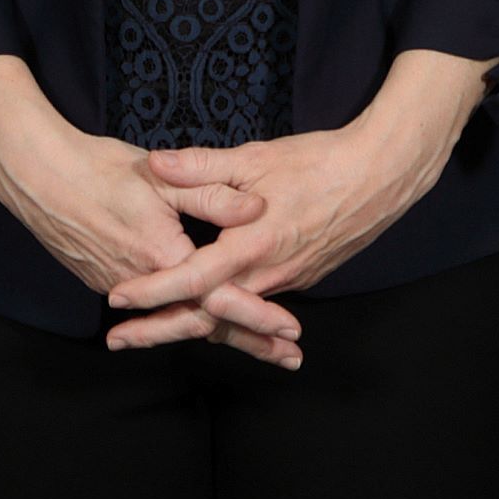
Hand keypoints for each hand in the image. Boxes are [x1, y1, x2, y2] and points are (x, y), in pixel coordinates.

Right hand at [0, 57, 282, 351]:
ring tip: (260, 350)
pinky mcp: (107, 282)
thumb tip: (257, 207)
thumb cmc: (98, 170)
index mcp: (161, 258)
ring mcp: (122, 288)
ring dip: (222, 335)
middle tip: (289, 358)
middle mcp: (142, 285)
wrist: (37, 177)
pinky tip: (206, 324)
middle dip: (250, 342)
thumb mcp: (161, 176)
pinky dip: (185, 324)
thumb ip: (211, 193)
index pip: (219, 299)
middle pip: (204, 324)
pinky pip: (156, 313)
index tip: (290, 330)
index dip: (258, 316)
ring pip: (179, 322)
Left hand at [107, 52, 491, 362]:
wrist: (381, 177)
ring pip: (230, 315)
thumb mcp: (256, 158)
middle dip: (159, 329)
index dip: (151, 291)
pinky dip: (225, 317)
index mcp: (253, 245)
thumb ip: (203, 166)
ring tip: (148, 333)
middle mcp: (269, 275)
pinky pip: (254, 306)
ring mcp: (287, 282)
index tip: (117, 300)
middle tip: (117, 340)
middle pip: (205, 316)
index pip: (191, 279)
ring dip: (189, 324)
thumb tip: (156, 163)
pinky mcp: (300, 278)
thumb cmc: (319, 163)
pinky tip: (205, 314)